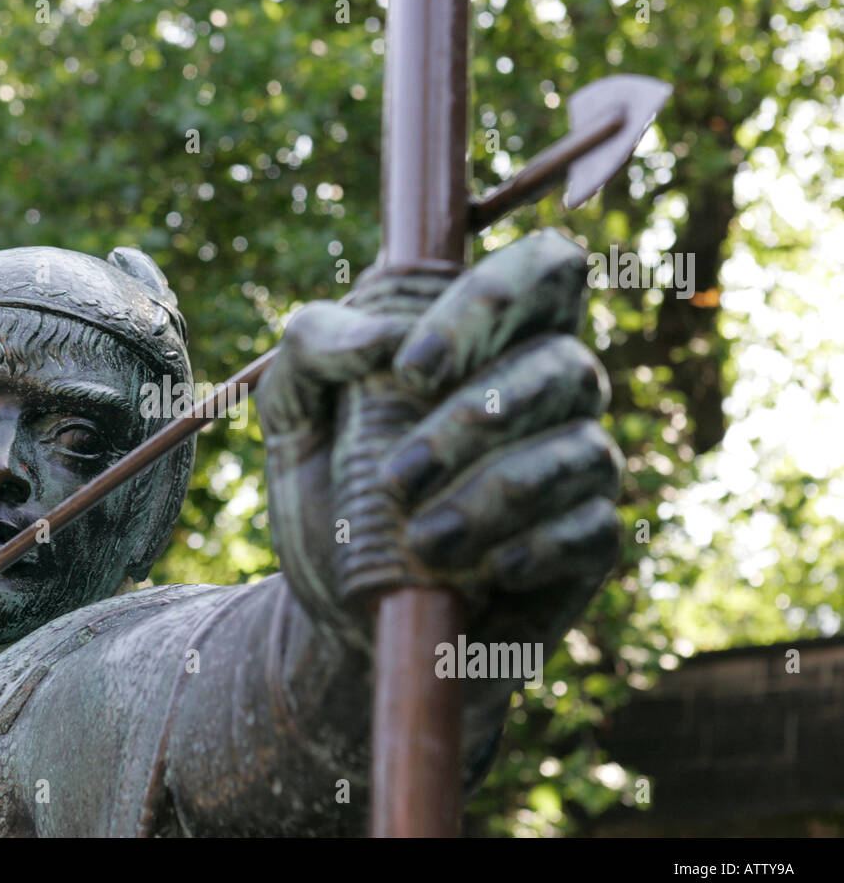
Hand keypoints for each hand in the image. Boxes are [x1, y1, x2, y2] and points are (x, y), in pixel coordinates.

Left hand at [259, 229, 620, 653]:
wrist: (340, 614)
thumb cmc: (327, 495)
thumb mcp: (290, 414)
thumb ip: (312, 345)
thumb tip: (383, 338)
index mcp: (487, 338)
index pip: (543, 269)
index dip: (492, 300)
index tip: (411, 371)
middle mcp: (546, 390)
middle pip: (563, 364)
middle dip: (473, 421)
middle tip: (394, 479)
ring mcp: (574, 464)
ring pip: (581, 449)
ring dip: (495, 495)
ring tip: (422, 543)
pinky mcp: (584, 543)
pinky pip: (591, 528)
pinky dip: (535, 547)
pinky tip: (485, 571)